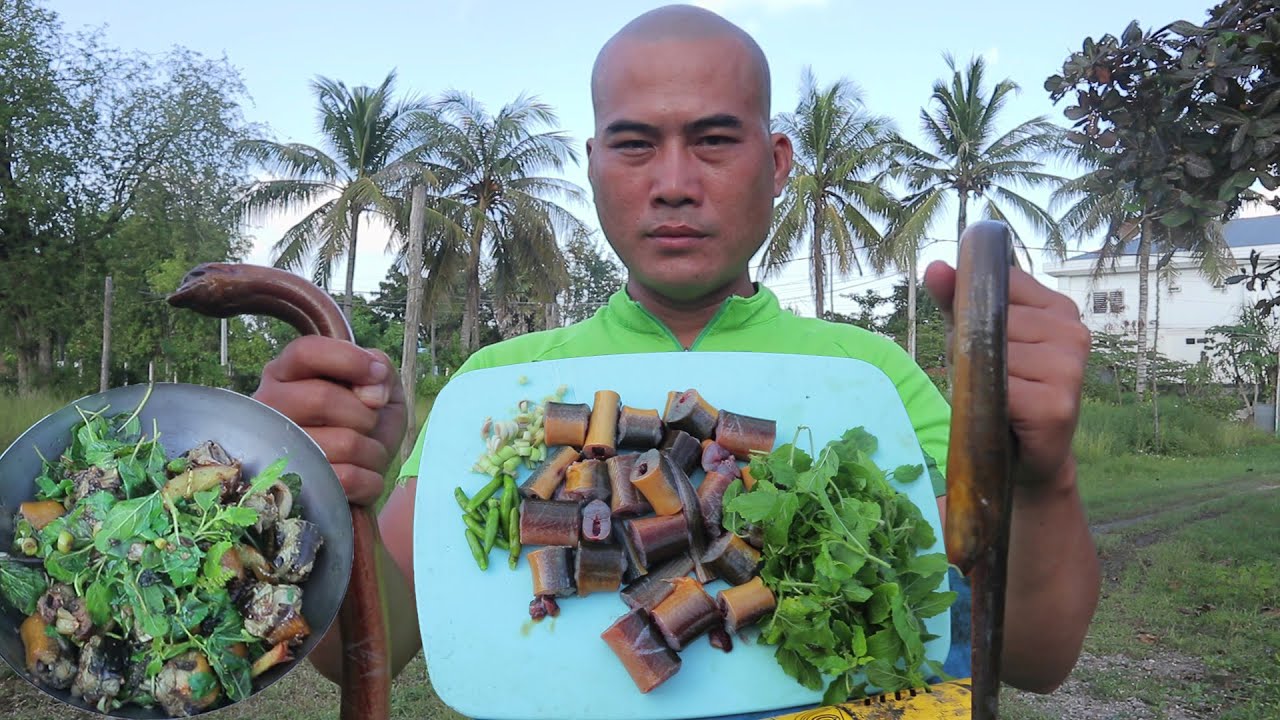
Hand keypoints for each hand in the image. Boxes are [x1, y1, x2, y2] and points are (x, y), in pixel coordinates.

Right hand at [252, 335, 407, 505]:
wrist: (359, 480)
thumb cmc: (362, 424)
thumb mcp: (378, 384)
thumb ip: (379, 366)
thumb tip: (372, 389)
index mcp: (285, 373)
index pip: (305, 352)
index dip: (348, 359)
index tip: (378, 376)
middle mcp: (269, 407)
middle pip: (321, 398)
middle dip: (365, 414)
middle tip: (370, 425)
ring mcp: (274, 450)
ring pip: (342, 443)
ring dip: (373, 451)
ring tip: (367, 454)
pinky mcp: (291, 490)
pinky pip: (346, 480)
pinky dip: (370, 480)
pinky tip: (361, 477)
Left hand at [923, 260, 1089, 488]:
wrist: (1025, 456)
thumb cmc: (1001, 390)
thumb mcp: (974, 338)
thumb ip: (956, 301)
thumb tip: (936, 267)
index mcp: (1059, 308)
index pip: (1002, 284)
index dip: (976, 311)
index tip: (984, 341)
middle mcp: (1073, 332)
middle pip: (994, 321)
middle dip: (972, 348)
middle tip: (986, 379)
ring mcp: (1070, 368)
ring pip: (993, 355)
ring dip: (977, 377)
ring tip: (994, 396)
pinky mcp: (1058, 404)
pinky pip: (999, 389)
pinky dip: (987, 402)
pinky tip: (1003, 414)